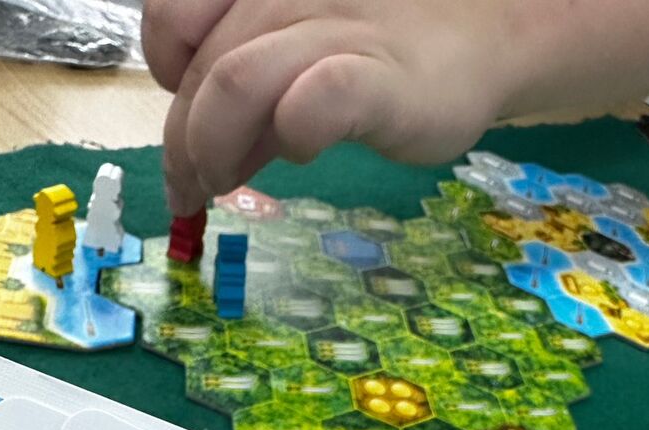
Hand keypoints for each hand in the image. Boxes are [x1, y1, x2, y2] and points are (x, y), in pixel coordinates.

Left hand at [142, 0, 519, 215]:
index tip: (186, 122)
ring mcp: (335, 27)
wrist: (484, 39)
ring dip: (212, 150)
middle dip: (183, 144)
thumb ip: (250, 96)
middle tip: (192, 192)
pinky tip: (303, 153)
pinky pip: (312, 105)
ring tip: (222, 188)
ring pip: (235, 82)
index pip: (173, 18)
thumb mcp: (299, 57)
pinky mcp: (379, 76)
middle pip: (203, 68)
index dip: (165, 75)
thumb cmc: (384, 48)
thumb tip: (198, 159)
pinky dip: (291, 136)